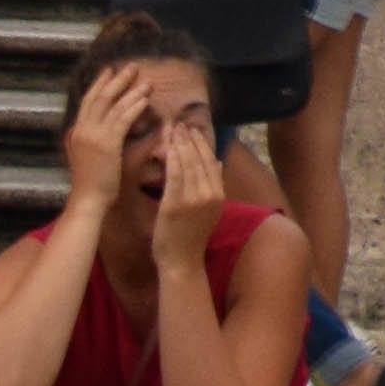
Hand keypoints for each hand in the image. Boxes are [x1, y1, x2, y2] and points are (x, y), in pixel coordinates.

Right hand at [58, 63, 153, 212]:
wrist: (87, 202)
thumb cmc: (93, 185)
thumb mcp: (90, 157)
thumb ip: (97, 141)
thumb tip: (110, 130)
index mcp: (76, 133)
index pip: (88, 101)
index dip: (99, 84)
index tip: (110, 70)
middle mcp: (81, 130)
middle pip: (99, 97)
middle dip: (116, 79)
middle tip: (131, 65)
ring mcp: (92, 136)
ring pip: (112, 105)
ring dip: (131, 90)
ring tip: (147, 80)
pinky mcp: (106, 144)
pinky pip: (122, 119)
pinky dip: (134, 107)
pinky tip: (146, 100)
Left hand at [150, 106, 228, 251]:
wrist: (182, 262)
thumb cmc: (192, 237)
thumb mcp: (210, 210)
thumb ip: (212, 186)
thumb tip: (218, 163)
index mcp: (219, 195)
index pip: (211, 162)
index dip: (201, 144)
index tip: (193, 130)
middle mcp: (209, 194)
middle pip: (200, 159)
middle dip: (190, 140)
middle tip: (181, 124)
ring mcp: (193, 199)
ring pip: (187, 164)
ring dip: (179, 145)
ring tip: (173, 130)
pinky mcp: (175, 204)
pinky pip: (173, 176)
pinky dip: (170, 159)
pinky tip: (165, 148)